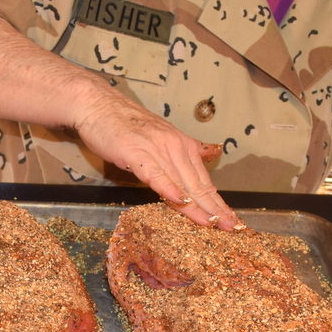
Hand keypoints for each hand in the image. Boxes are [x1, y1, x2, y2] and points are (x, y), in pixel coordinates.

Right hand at [71, 89, 243, 230]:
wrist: (99, 105)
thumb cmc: (126, 124)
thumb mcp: (163, 134)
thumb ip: (186, 148)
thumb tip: (210, 153)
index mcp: (183, 145)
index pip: (204, 180)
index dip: (218, 202)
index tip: (232, 220)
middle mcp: (175, 147)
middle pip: (198, 184)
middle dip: (215, 209)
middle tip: (231, 227)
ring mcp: (156, 149)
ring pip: (181, 182)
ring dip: (197, 205)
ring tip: (212, 223)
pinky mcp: (136, 152)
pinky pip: (155, 174)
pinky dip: (168, 188)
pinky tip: (180, 201)